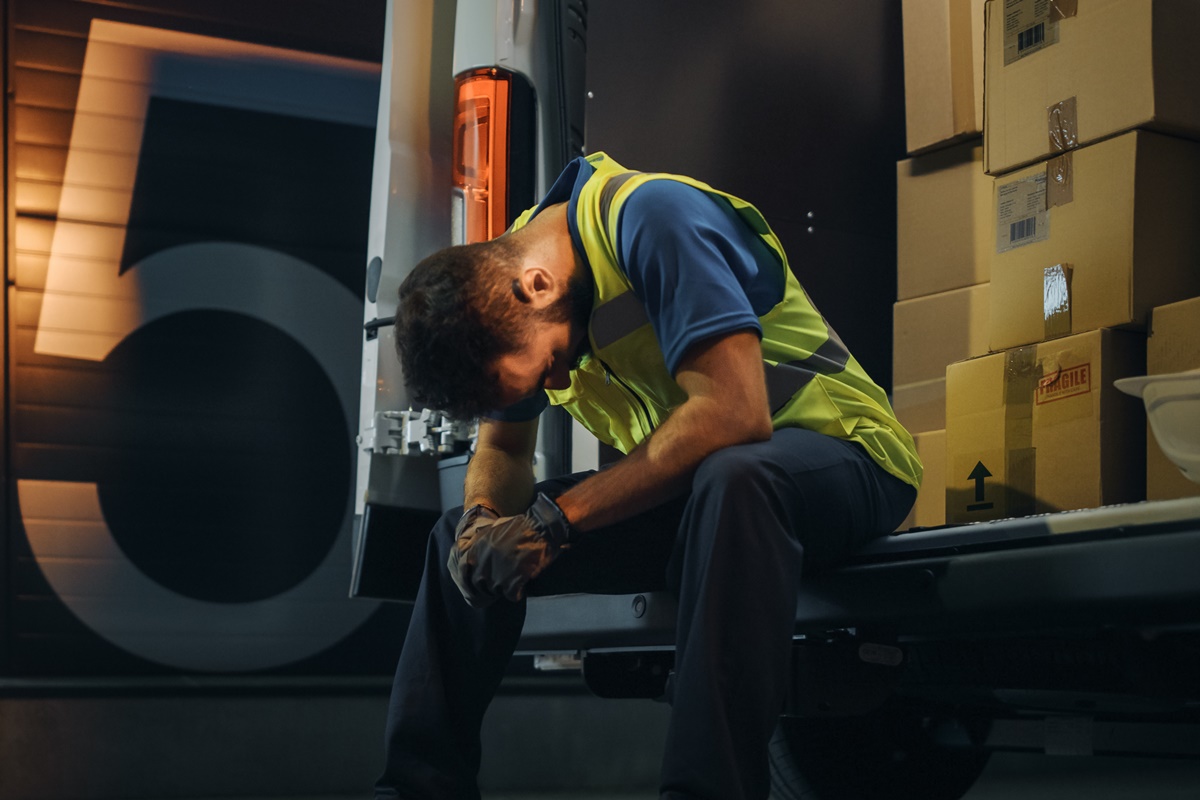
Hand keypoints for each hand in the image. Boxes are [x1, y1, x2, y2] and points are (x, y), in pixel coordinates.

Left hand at [447, 493, 572, 606]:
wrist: (540, 527)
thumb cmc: (520, 527)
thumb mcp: (491, 529)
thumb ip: (477, 542)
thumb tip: (467, 556)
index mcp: (475, 548)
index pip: (463, 572)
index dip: (468, 582)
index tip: (474, 586)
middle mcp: (482, 561)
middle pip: (479, 585)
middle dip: (488, 586)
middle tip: (502, 580)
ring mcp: (496, 572)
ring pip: (495, 591)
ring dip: (504, 588)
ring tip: (514, 578)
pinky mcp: (512, 581)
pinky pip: (511, 595)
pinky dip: (517, 592)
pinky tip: (523, 584)